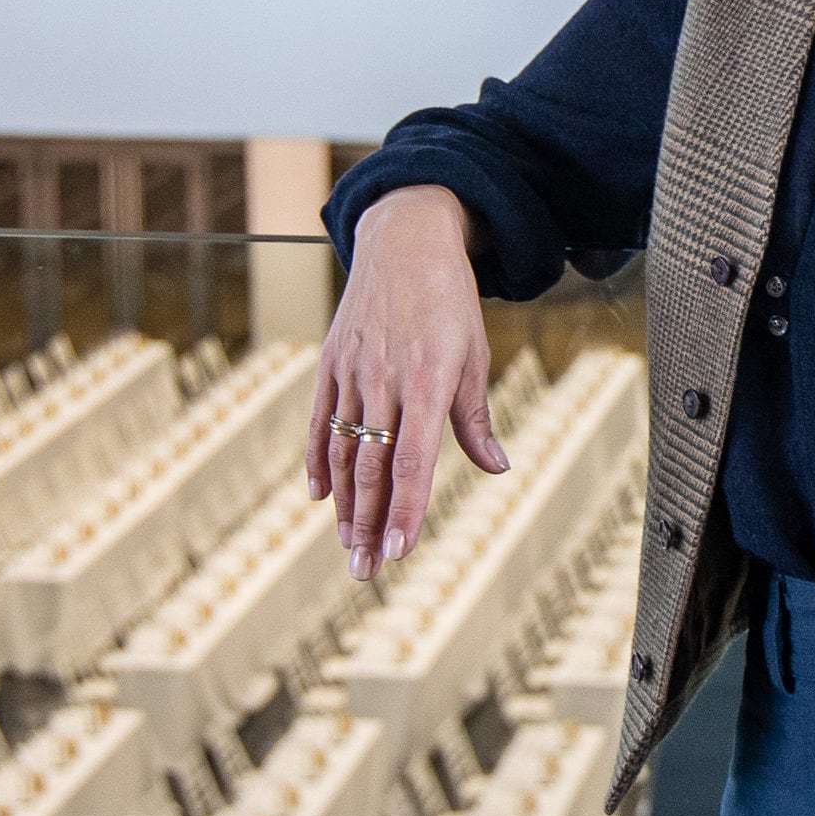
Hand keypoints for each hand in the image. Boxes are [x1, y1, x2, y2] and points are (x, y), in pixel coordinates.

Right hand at [309, 185, 506, 579]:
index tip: (400, 551)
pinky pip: (319, 422)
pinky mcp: (330, 363)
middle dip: (368, 524)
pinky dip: (317, 462)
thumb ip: (476, 418)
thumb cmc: (450, 303)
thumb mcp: (474, 355)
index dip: (405, 509)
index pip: (414, 460)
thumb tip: (497, 469)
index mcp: (427, 380)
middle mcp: (384, 379)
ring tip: (348, 548)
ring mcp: (352, 371)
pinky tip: (319, 498)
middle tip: (366, 573)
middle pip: (371, 466)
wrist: (403, 242)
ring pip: (341, 450)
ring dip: (343, 506)